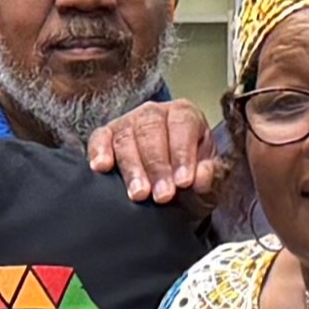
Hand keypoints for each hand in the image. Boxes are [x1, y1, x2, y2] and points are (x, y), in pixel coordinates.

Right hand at [86, 99, 231, 207]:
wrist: (169, 189)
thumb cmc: (188, 179)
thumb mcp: (207, 180)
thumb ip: (210, 177)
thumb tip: (200, 177)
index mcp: (184, 115)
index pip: (182, 126)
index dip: (182, 154)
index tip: (184, 182)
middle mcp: (154, 113)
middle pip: (151, 131)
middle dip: (157, 166)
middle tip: (163, 195)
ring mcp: (128, 122)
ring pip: (126, 138)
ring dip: (132, 168)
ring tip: (139, 194)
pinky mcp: (106, 136)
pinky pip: (100, 138)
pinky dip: (99, 152)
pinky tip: (102, 168)